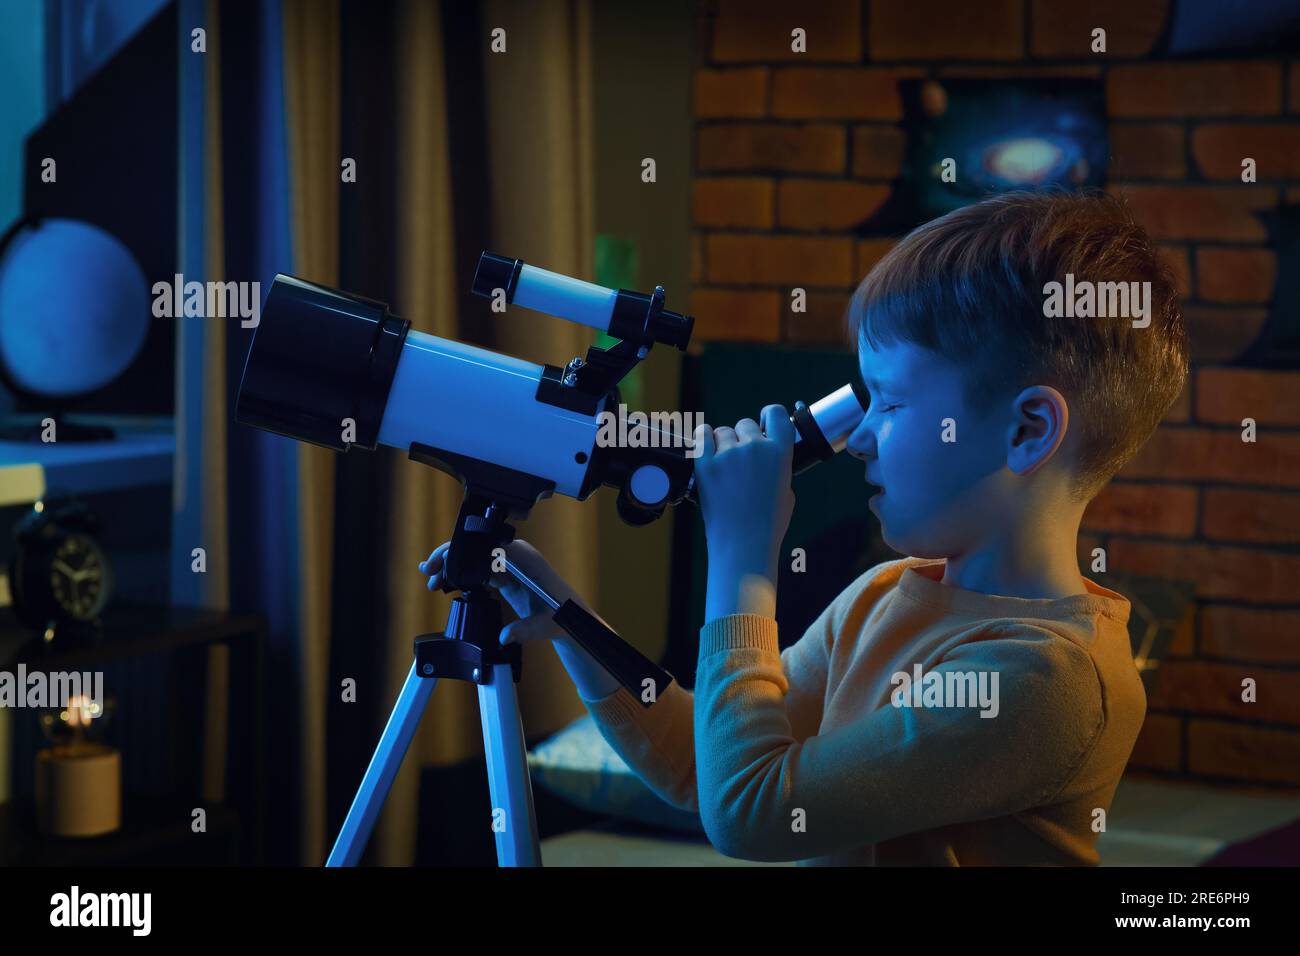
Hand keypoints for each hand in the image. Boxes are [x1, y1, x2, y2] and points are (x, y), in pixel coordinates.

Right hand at [418, 538, 590, 644]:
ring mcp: (510, 564)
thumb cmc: (563, 618)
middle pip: (477, 549)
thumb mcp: (544, 625)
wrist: (572, 620)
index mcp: (525, 560)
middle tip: (428, 573)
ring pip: (475, 559)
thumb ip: (523, 630)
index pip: (487, 547)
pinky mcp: (507, 575)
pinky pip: (480, 570)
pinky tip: (446, 584)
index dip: (461, 552)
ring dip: (454, 568)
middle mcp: (516, 556)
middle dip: (450, 558)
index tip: (442, 563)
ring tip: (432, 581)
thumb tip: (504, 637)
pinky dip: (463, 576)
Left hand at [692, 404, 795, 584]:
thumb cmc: (767, 524)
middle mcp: (755, 448)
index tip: (763, 423)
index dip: (767, 416)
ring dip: (722, 444)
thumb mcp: (787, 491)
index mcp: (780, 453)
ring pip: (722, 432)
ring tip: (725, 468)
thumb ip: (778, 466)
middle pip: (745, 425)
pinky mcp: (705, 464)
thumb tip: (768, 454)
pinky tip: (706, 451)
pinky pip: (701, 435)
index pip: (775, 412)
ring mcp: (728, 455)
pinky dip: (703, 440)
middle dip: (743, 439)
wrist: (744, 544)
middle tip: (741, 462)